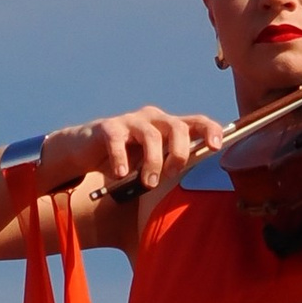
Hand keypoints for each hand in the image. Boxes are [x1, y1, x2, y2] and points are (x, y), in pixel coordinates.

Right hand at [70, 105, 229, 195]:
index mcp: (168, 126)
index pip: (196, 122)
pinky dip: (121, 160)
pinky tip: (120, 174)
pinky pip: (118, 142)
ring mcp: (130, 121)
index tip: (216, 147)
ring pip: (151, 136)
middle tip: (171, 174)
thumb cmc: (126, 159)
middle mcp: (153, 118)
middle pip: (177, 127)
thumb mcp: (152, 162)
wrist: (85, 150)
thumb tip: (191, 182)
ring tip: (147, 183)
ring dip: (152, 163)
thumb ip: (170, 166)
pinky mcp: (108, 128)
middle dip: (178, 153)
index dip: (210, 130)